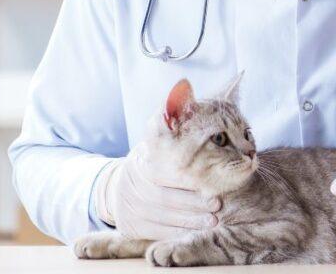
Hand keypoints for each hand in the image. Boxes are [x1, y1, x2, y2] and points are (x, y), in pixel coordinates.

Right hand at [94, 143, 220, 239]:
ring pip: (161, 217)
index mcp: (140, 163)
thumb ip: (172, 135)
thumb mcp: (156, 146)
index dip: (187, 180)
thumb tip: (188, 102)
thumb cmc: (151, 164)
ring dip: (189, 221)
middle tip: (217, 205)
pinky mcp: (129, 226)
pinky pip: (155, 233)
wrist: (118, 188)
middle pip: (163, 198)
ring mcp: (128, 207)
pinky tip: (194, 232)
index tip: (211, 183)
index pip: (163, 172)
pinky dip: (176, 233)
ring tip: (212, 221)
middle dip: (193, 203)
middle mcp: (131, 185)